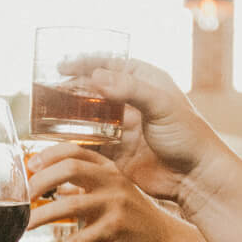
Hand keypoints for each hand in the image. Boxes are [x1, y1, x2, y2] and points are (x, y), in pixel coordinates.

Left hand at [24, 143, 194, 241]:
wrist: (165, 240)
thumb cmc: (132, 216)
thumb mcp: (111, 192)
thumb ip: (83, 185)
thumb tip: (48, 182)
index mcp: (108, 169)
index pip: (74, 150)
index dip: (47, 155)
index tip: (29, 167)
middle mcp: (111, 181)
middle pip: (69, 168)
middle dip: (39, 182)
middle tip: (22, 198)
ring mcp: (114, 205)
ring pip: (68, 206)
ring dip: (41, 217)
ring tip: (24, 228)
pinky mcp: (114, 231)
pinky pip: (77, 241)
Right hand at [65, 59, 239, 212]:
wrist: (195, 178)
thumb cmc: (188, 137)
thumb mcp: (161, 105)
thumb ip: (129, 89)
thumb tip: (96, 76)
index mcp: (146, 81)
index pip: (110, 64)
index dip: (85, 63)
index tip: (62, 66)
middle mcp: (132, 102)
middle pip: (95, 89)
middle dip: (72, 89)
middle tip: (48, 91)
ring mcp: (123, 127)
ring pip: (89, 116)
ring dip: (69, 114)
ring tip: (46, 113)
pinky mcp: (117, 152)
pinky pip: (90, 143)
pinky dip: (74, 141)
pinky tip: (56, 140)